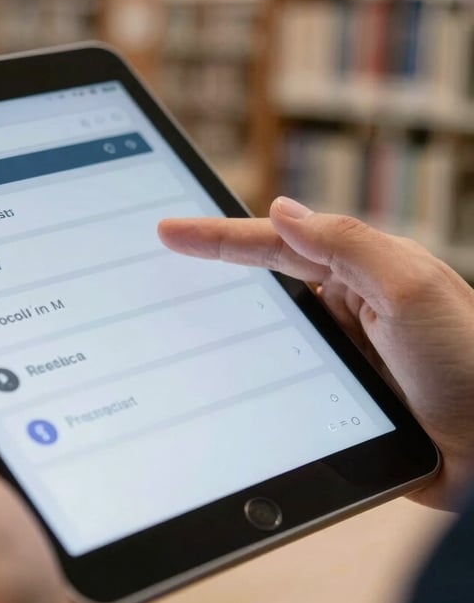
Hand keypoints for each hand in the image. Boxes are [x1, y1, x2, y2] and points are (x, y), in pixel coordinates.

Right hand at [159, 196, 473, 511]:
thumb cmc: (471, 361)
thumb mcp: (410, 288)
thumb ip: (347, 244)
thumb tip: (284, 210)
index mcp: (362, 270)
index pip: (277, 244)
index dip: (220, 237)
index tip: (171, 230)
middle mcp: (345, 305)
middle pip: (263, 278)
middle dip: (213, 265)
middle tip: (160, 256)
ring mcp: (336, 351)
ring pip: (266, 326)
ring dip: (224, 319)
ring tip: (171, 310)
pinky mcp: (331, 393)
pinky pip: (275, 372)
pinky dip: (243, 367)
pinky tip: (215, 371)